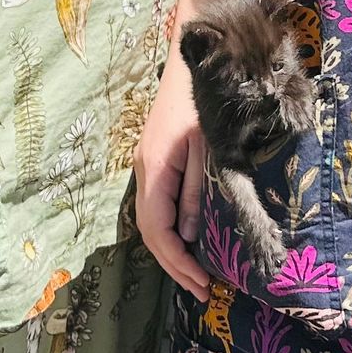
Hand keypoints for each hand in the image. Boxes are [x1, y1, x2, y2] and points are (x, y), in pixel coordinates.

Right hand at [134, 40, 208, 301]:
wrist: (193, 62)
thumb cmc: (203, 104)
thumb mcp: (207, 151)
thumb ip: (197, 194)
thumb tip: (190, 238)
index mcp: (155, 169)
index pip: (157, 230)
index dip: (177, 264)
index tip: (203, 286)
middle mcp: (144, 171)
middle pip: (150, 230)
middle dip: (174, 265)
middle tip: (204, 291)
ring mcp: (147, 165)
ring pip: (151, 220)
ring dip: (172, 251)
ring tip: (199, 275)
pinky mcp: (156, 160)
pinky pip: (158, 205)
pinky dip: (172, 231)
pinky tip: (191, 241)